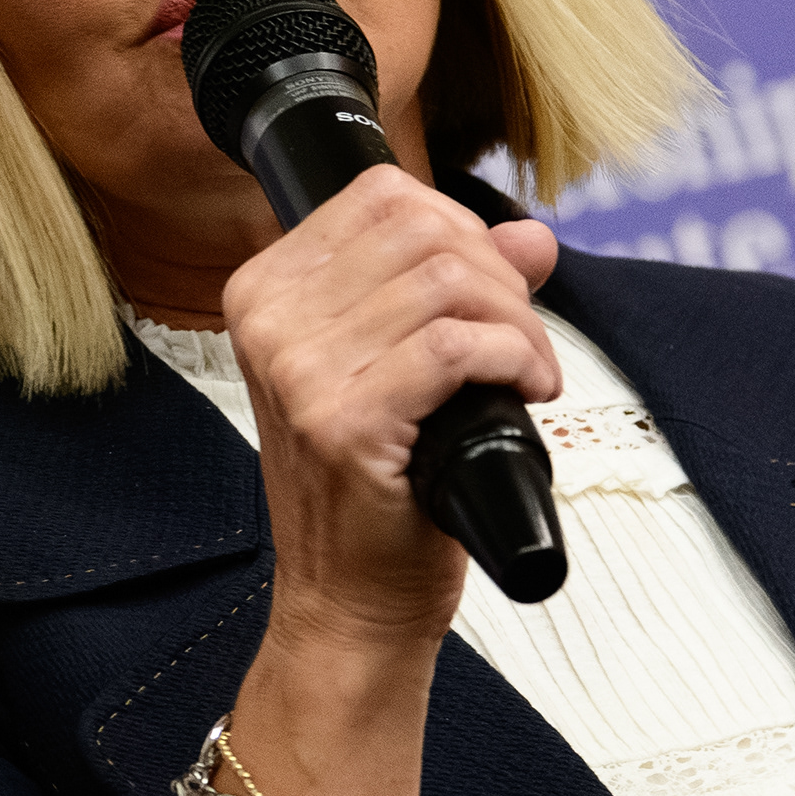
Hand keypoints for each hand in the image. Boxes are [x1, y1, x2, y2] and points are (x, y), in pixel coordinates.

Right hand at [223, 163, 558, 657]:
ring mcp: (299, 371)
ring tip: (528, 372)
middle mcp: (269, 321)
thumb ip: (458, 288)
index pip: (382, 195)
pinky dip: (514, 358)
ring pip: (447, 280)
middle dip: (498, 277)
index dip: (463, 230)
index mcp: (264, 291)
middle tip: (519, 339)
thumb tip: (530, 235)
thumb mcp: (403, 366)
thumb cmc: (373, 492)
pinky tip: (526, 392)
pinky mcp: (344, 421)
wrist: (348, 600)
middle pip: (421, 229)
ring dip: (517, 324)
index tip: (492, 291)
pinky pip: (458, 346)